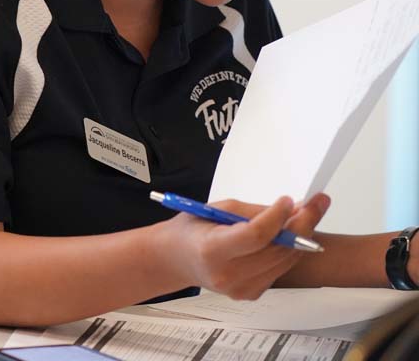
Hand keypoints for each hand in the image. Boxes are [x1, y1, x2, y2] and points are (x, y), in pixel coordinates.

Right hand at [161, 194, 329, 299]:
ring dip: (300, 237)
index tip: (288, 200)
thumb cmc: (191, 231)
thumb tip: (290, 208)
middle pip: (276, 250)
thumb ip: (252, 212)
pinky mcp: (251, 293)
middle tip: (316, 204)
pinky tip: (289, 235)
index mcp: (212, 250)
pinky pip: (279, 270)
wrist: (176, 259)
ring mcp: (241, 288)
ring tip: (307, 214)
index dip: (276, 216)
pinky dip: (287, 251)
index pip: (255, 235)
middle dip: (301, 224)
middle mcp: (227, 274)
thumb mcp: (214, 209)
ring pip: (284, 261)